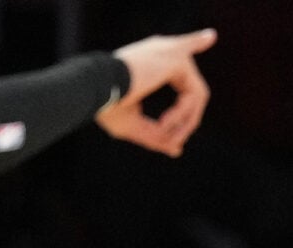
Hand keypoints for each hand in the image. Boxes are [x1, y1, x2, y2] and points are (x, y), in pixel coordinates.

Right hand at [101, 30, 215, 157]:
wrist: (95, 88)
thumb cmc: (106, 105)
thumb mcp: (133, 126)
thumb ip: (156, 136)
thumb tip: (177, 150)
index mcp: (151, 66)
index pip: (182, 86)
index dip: (183, 115)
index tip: (174, 140)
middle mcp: (163, 55)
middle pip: (193, 95)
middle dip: (186, 123)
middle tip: (173, 142)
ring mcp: (171, 53)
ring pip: (197, 96)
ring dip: (183, 121)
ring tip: (162, 130)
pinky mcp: (177, 57)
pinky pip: (195, 93)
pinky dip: (183, 113)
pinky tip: (164, 121)